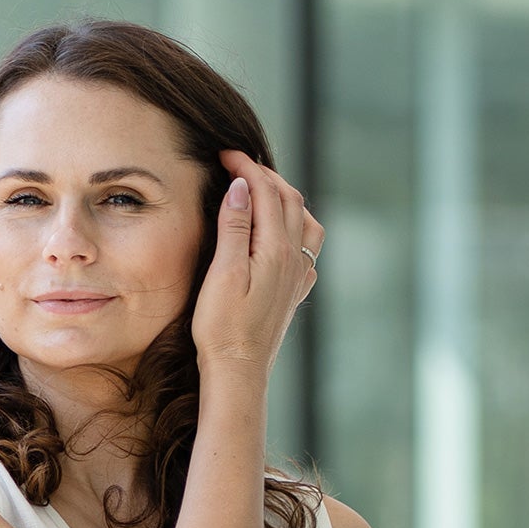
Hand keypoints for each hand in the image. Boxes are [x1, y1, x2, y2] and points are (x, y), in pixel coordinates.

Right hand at [191, 148, 322, 381]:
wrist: (238, 373)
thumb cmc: (223, 328)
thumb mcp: (222, 274)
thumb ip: (234, 227)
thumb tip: (241, 187)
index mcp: (275, 249)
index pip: (265, 191)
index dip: (245, 167)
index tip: (224, 154)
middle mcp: (294, 259)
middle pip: (289, 200)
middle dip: (265, 175)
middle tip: (238, 165)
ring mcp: (297, 277)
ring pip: (304, 221)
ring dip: (286, 198)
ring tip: (263, 191)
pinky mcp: (294, 293)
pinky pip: (306, 248)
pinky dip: (295, 228)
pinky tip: (281, 234)